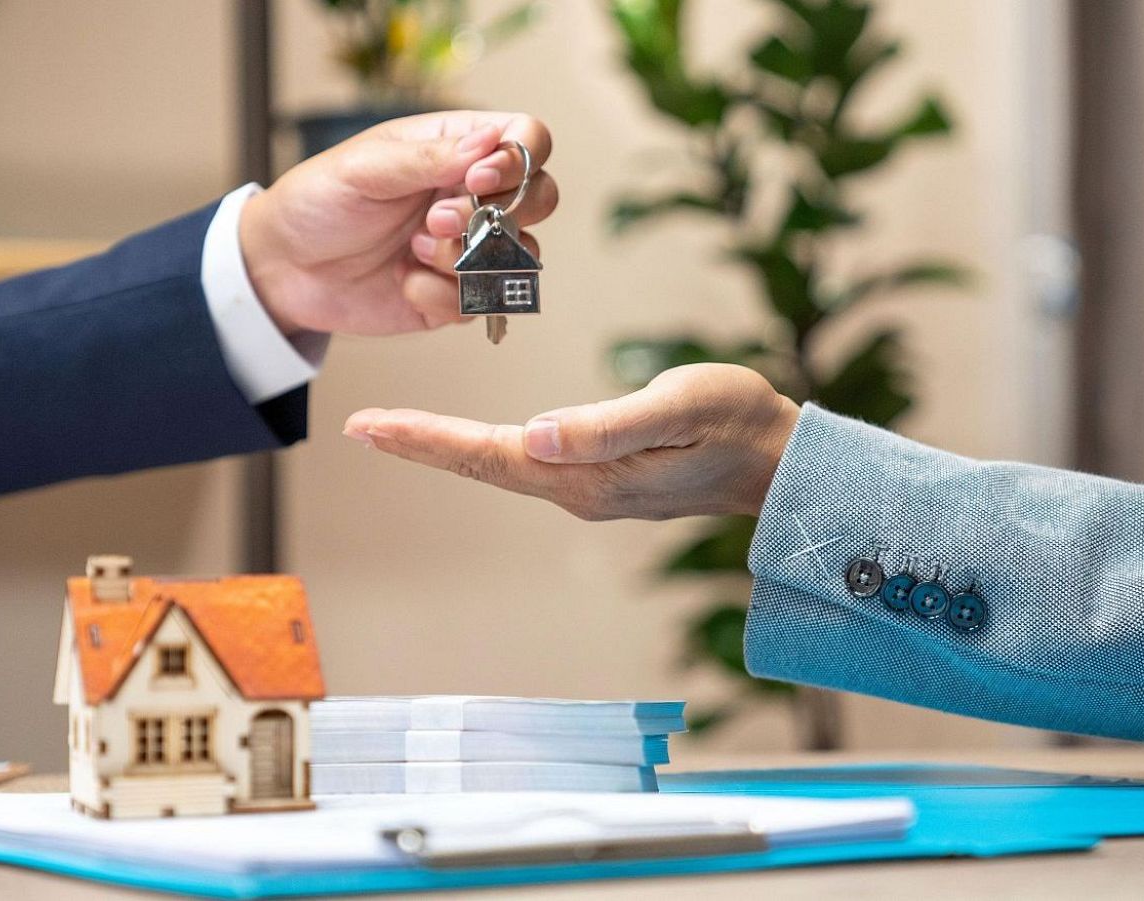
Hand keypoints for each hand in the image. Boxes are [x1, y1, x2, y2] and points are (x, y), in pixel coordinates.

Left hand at [239, 111, 555, 336]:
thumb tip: (490, 141)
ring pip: (521, 256)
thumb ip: (428, 158)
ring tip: (415, 252)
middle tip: (438, 220)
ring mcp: (469, 246)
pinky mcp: (456, 294)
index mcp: (456, 147)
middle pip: (542, 197)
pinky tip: (406, 284)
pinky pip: (482, 302)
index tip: (476, 179)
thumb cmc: (318, 202)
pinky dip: (444, 297)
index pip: (528, 139)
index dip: (519, 160)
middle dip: (502, 215)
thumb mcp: (364, 168)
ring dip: (469, 259)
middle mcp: (472, 195)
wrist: (283, 269)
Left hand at [342, 364, 800, 520]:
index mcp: (585, 476)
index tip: (368, 426)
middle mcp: (577, 491)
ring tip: (399, 429)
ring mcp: (590, 490)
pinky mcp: (603, 479)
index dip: (426, 440)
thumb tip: (532, 435)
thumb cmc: (738, 425)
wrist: (783, 463)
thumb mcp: (676, 408)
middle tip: (360, 426)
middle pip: (482, 466)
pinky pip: (529, 465)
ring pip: (502, 467)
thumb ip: (604, 426)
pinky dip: (488, 450)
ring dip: (449, 449)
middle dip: (420, 445)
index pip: (488, 456)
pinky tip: (471, 441)